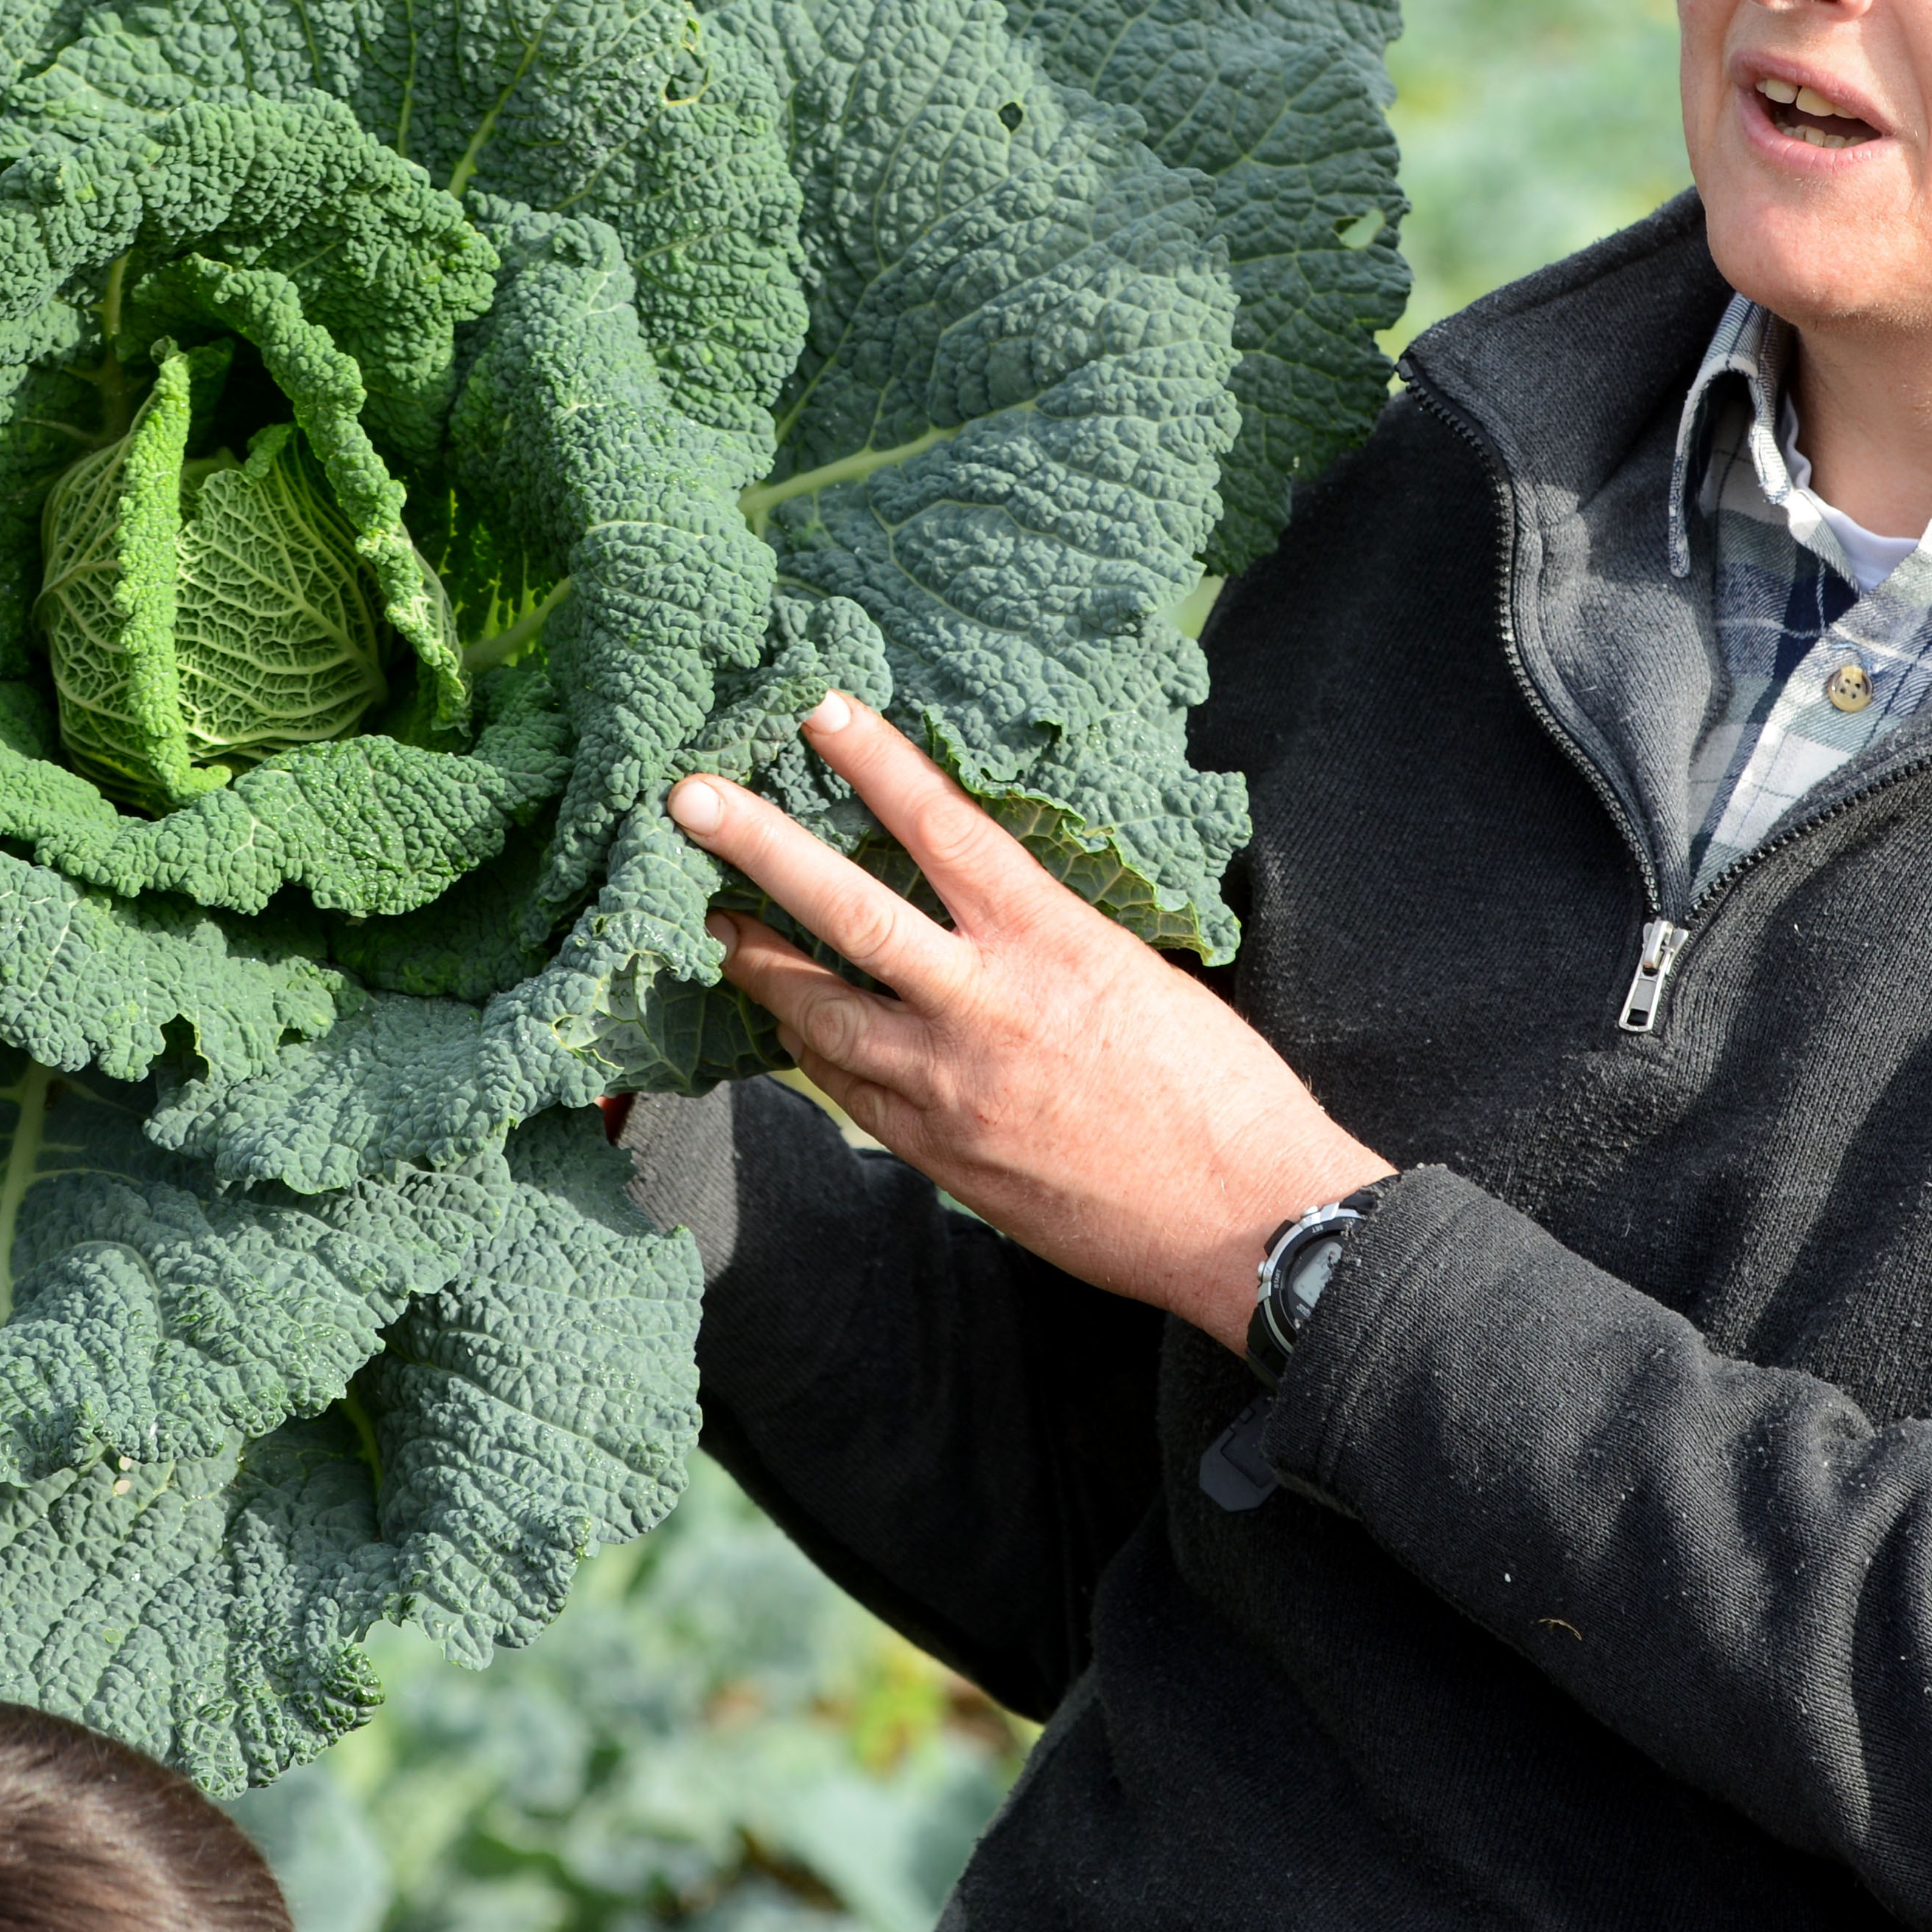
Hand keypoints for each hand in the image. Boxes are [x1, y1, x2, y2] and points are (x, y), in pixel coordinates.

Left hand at [668, 696, 1389, 1352]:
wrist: (1243, 1221)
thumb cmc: (1221, 1092)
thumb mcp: (1144, 976)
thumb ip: (1053, 937)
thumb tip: (992, 906)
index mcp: (1054, 943)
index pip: (943, 828)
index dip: (876, 762)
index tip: (818, 710)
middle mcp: (987, 1008)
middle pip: (848, 914)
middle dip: (759, 851)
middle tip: (688, 801)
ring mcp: (952, 1089)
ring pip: (822, 1015)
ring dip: (761, 966)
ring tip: (718, 927)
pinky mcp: (941, 1157)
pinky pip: (851, 1090)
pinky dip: (814, 1049)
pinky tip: (789, 1025)